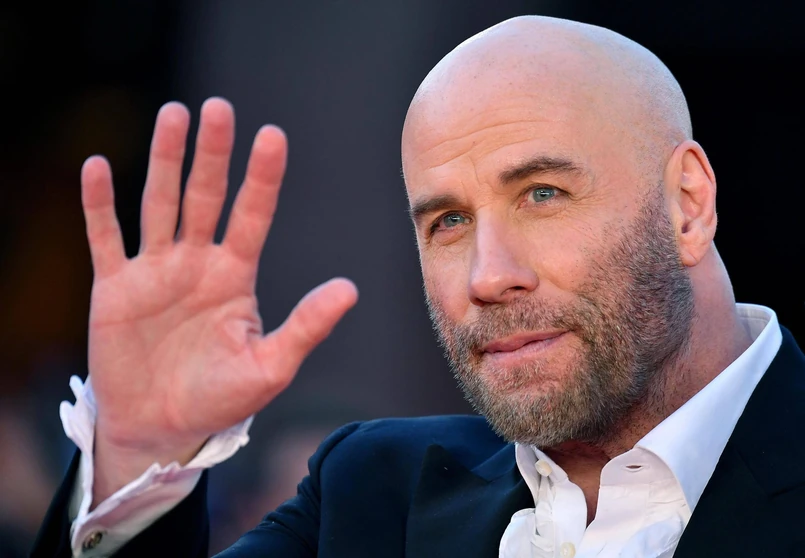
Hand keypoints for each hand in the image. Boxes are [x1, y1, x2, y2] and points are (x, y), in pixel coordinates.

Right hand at [81, 98, 357, 504]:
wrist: (164, 428)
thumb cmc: (221, 399)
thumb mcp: (270, 367)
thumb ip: (306, 327)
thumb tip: (350, 289)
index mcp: (235, 276)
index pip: (252, 216)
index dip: (262, 178)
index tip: (273, 136)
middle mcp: (196, 263)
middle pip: (205, 197)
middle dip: (212, 154)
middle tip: (219, 108)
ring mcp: (154, 271)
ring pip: (159, 204)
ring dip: (163, 161)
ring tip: (172, 114)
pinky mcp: (115, 287)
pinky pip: (105, 238)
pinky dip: (99, 205)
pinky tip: (97, 168)